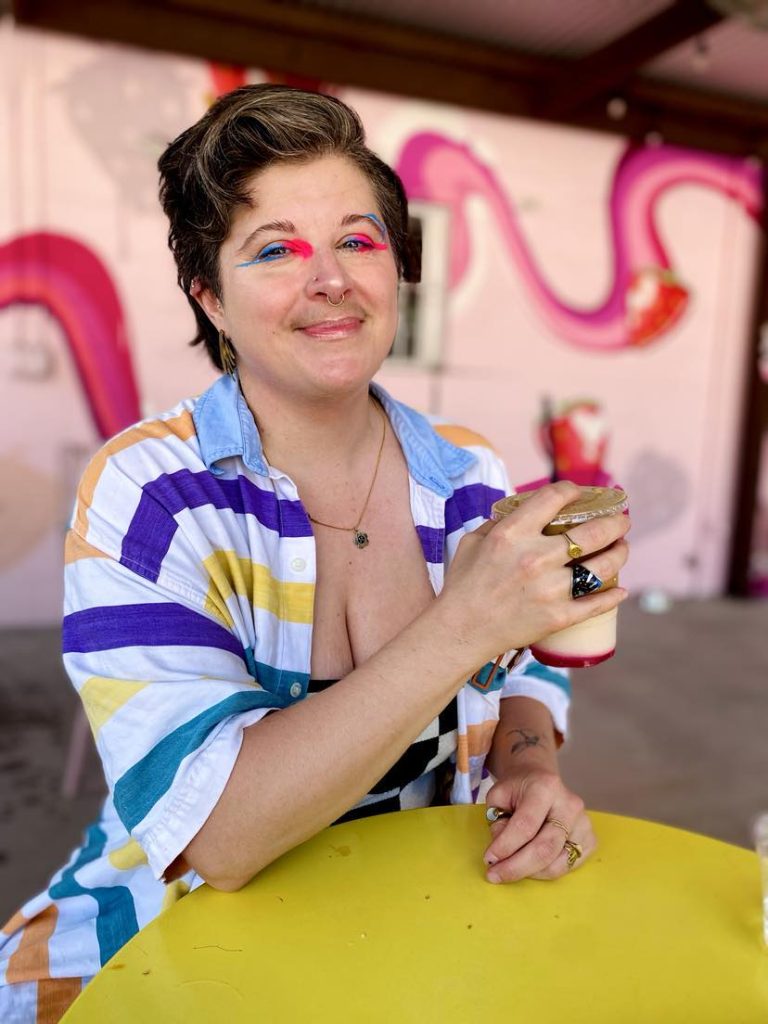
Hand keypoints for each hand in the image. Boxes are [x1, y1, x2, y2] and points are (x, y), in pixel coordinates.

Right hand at [437, 481, 629, 661]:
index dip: (574, 491)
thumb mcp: (472, 542)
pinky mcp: (558, 617)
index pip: (555, 498)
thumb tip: (523, 511)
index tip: (582, 494)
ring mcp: (551, 589)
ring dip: (620, 553)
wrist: (460, 631)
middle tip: (622, 521)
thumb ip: (499, 522)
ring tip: (622, 548)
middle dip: (615, 522)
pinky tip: (620, 589)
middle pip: (593, 532)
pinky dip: (613, 596)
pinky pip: (596, 604)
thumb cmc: (463, 585)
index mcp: (512, 534)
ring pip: (603, 566)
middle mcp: (536, 557)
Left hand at [482, 769, 595, 882]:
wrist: (540, 778)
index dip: (506, 846)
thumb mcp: (498, 796)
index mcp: (545, 787)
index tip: (489, 859)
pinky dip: (546, 871)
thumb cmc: (518, 789)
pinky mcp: (590, 839)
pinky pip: (568, 866)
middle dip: (517, 867)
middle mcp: (570, 804)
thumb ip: (498, 822)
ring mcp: (584, 823)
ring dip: (530, 873)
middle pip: (545, 848)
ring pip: (557, 863)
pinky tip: (531, 863)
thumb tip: (501, 854)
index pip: (526, 825)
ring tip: (511, 868)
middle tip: (495, 875)